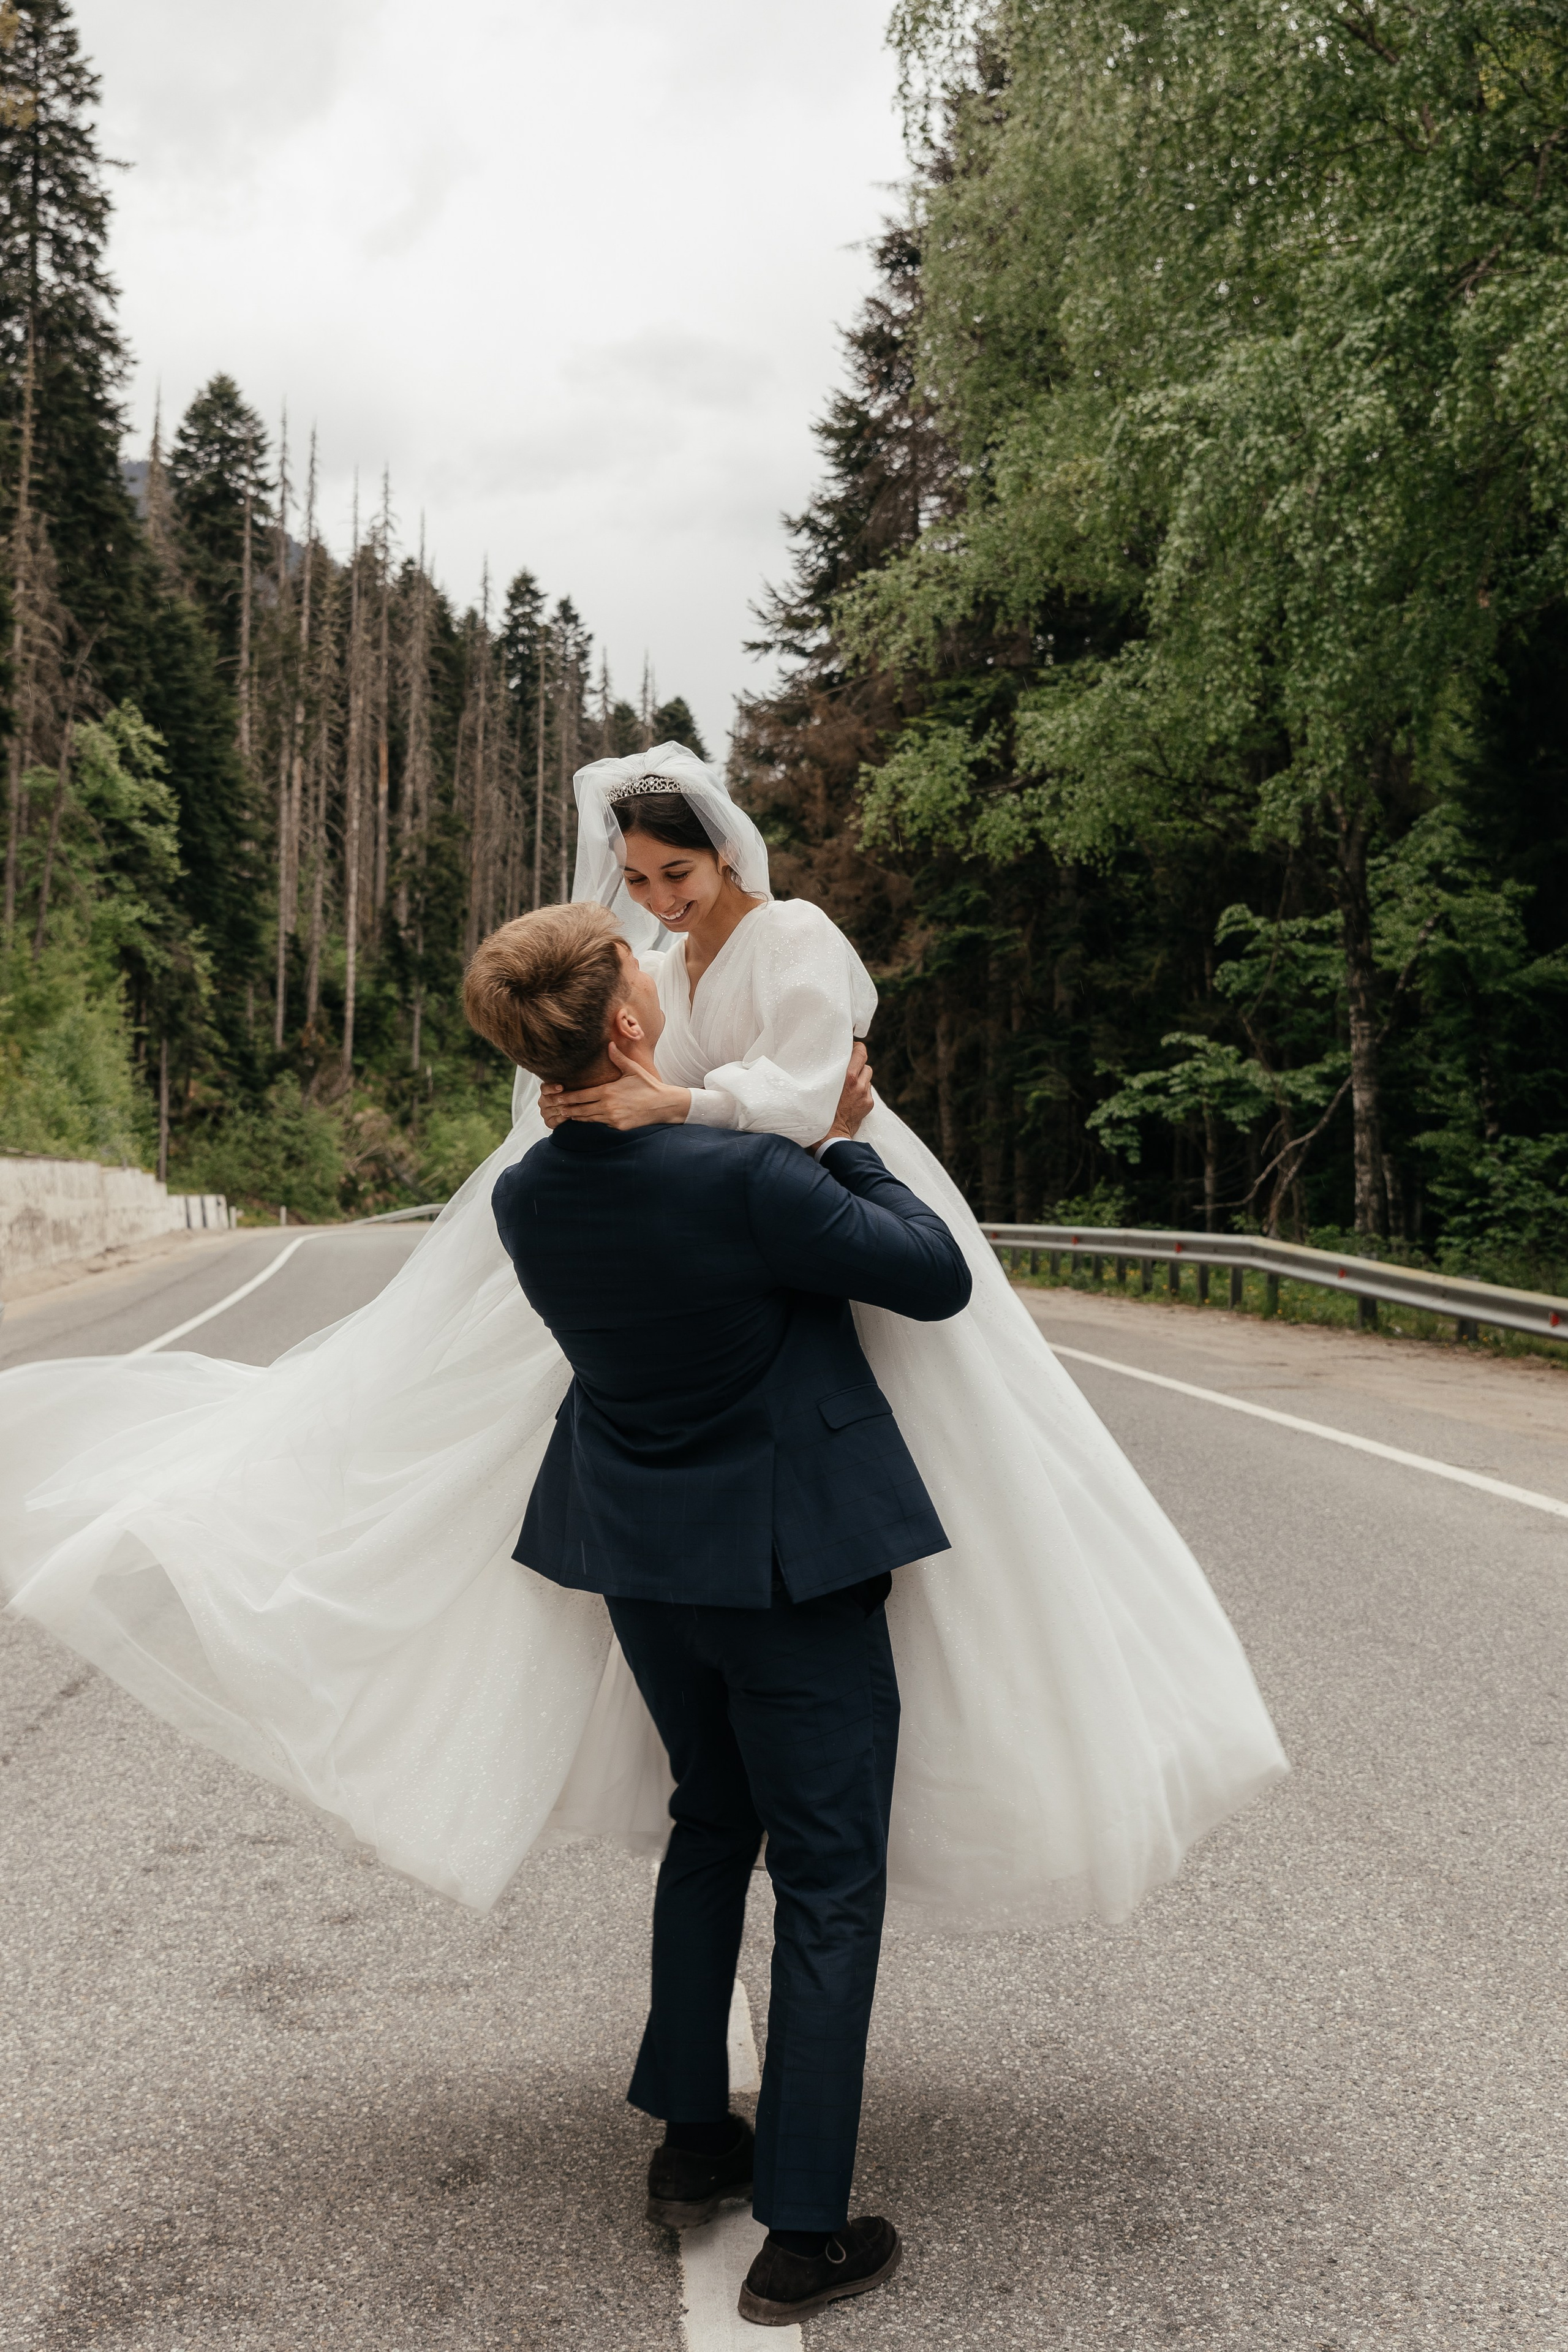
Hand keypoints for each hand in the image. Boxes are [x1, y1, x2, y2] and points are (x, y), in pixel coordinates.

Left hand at [540, 1048, 690, 1130]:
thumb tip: (609, 1044)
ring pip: (588, 1118)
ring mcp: (612, 1118)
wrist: (663, 1105)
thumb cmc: (648, 1085)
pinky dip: (591, 1121)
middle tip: (554, 1107)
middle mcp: (607, 1106)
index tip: (556, 1097)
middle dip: (566, 1108)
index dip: (567, 1097)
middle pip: (580, 1109)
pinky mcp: (618, 1126)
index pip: (581, 1095)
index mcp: (608, 1091)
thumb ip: (618, 1058)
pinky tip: (583, 1119)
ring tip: (564, 1114)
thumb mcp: (633, 1070)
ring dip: (576, 1116)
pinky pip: (600, 1123)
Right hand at [815, 1041, 873, 1149]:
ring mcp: (865, 1094)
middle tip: (848, 1066)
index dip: (857, 1048)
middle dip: (858, 1063)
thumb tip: (828, 1064)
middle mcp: (859, 1084)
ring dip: (861, 1077)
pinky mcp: (868, 1104)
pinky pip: (867, 1091)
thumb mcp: (820, 1088)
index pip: (860, 1052)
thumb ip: (828, 1074)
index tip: (850, 1048)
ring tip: (849, 1084)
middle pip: (865, 1063)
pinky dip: (861, 1091)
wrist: (830, 1137)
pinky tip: (851, 1098)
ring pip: (867, 1077)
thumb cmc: (819, 1112)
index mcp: (847, 1077)